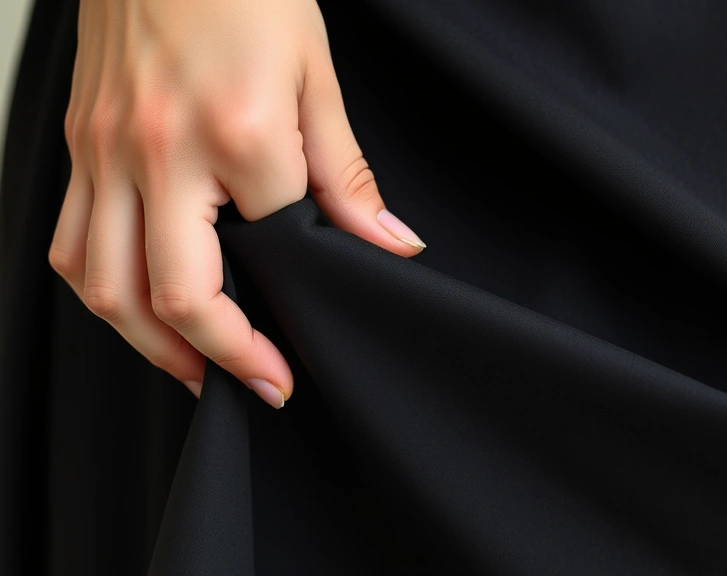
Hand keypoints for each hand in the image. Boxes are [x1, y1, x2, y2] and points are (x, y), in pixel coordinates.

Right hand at [50, 0, 425, 406]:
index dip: (291, 320)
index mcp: (237, 133)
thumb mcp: (317, 74)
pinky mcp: (78, 145)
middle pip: (172, 298)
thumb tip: (388, 244)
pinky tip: (135, 306)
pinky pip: (69, 243)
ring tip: (194, 369)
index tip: (301, 359)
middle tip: (255, 387)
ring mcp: (104, 151)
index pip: (273, 255)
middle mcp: (158, 151)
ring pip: (103, 285)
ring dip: (148, 346)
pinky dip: (99, 293)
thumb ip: (346, 173)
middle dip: (219, 362)